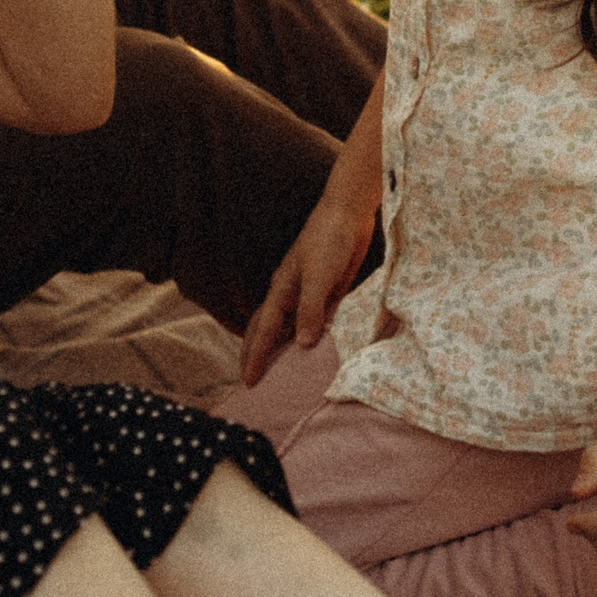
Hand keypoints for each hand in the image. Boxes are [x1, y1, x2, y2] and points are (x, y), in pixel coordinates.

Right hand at [239, 192, 374, 387]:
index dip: (256, 357)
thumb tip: (303, 344)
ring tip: (276, 372)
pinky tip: (311, 348)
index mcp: (281, 290)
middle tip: (250, 381)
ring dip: (278, 348)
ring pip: (286, 327)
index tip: (249, 382)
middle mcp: (289, 294)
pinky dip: (305, 337)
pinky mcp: (325, 291)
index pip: (264, 331)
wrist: (348, 214)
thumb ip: (311, 309)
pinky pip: (310, 321)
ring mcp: (306, 293)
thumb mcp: (319, 275)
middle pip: (266, 329)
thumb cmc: (330, 240)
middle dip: (256, 354)